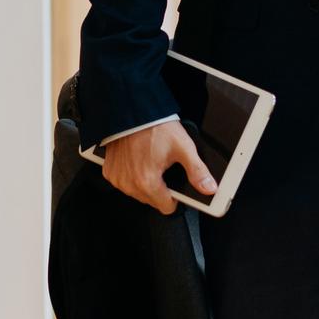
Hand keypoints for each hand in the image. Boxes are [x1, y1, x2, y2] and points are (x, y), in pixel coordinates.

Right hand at [101, 119, 216, 214]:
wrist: (132, 111)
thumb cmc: (155, 127)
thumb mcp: (183, 147)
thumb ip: (197, 171)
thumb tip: (209, 188)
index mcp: (148, 182)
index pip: (167, 207)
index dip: (175, 197)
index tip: (175, 184)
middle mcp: (130, 184)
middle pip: (152, 200)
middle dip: (160, 188)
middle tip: (163, 166)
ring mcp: (118, 179)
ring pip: (138, 193)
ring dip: (145, 182)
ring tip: (150, 160)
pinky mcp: (110, 172)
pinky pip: (124, 182)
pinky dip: (131, 175)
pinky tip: (137, 160)